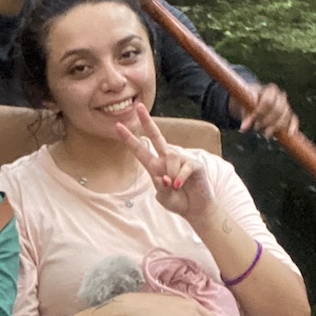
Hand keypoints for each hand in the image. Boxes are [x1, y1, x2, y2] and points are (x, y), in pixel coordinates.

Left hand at [116, 103, 214, 221]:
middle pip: (156, 136)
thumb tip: (163, 176)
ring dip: (170, 175)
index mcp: (155, 166)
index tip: (118, 126)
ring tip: (175, 187)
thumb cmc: (179, 202)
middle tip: (138, 106)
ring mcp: (182, 160)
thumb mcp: (164, 199)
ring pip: (170, 158)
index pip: (140, 150)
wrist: (197, 209)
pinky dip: (179, 178)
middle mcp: (167, 159)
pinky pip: (183, 167)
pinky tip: (179, 185)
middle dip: (147, 122)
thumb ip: (160, 189)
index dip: (129, 139)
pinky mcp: (195, 164)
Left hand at [240, 82, 298, 138]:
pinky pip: (294, 119)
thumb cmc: (250, 102)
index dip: (261, 112)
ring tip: (265, 134)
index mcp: (270, 90)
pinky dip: (292, 126)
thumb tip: (243, 129)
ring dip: (276, 126)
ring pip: (286, 116)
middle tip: (257, 128)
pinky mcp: (289, 114)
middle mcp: (280, 96)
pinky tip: (289, 134)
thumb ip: (246, 116)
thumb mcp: (246, 107)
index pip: (268, 101)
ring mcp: (286, 105)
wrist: (256, 100)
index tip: (254, 121)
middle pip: (278, 109)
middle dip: (268, 120)